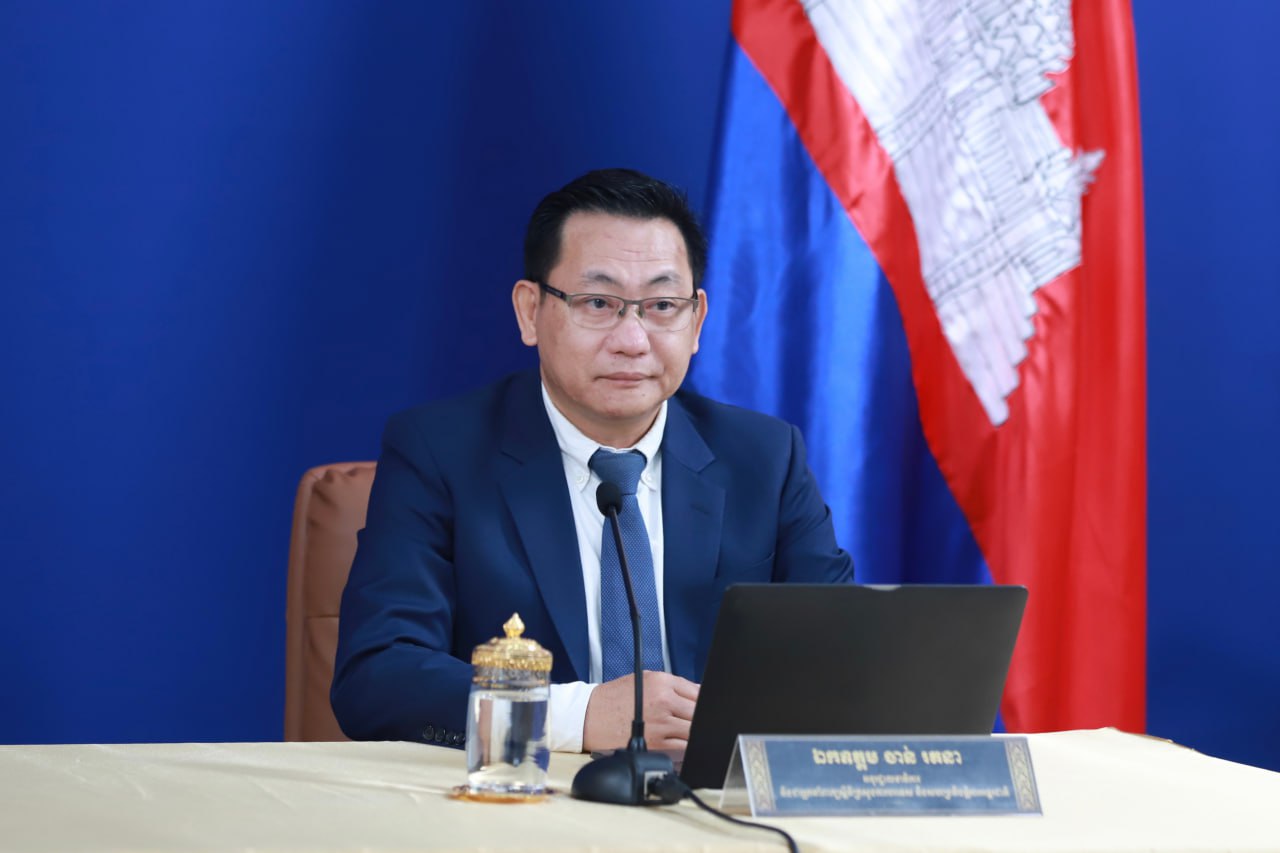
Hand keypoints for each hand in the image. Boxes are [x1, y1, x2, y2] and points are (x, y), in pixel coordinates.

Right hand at [582, 671, 699, 751]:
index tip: (708, 707)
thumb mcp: (647, 679)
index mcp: (662, 683)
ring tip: (687, 731)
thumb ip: (677, 685)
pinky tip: (681, 743)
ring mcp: (661, 725)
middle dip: (701, 718)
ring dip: (695, 733)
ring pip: (694, 731)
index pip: (699, 693)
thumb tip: (702, 693)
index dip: (706, 702)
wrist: (589, 716)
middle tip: (698, 721)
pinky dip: (686, 746)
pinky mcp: (657, 745)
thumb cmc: (616, 698)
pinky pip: (683, 748)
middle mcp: (664, 702)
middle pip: (700, 713)